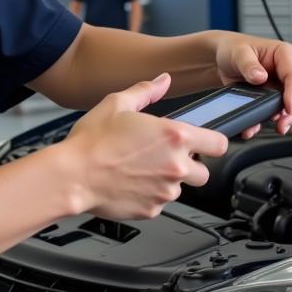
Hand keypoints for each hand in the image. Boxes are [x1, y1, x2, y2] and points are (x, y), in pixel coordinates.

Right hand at [64, 72, 227, 220]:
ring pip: (180, 188)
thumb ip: (145, 90)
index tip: (204, 142)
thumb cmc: (91, 143)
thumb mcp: (117, 104)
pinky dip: (150, 195)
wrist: (71, 176)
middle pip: (204, 172)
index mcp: (174, 136)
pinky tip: (130, 182)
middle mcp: (175, 166)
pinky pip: (160, 203)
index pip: (219, 144)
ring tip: (140, 169)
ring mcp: (165, 192)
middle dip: (189, 165)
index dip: (213, 142)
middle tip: (164, 156)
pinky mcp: (152, 211)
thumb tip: (162, 81)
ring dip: (168, 180)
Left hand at [210, 31, 291, 137]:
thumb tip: (260, 77)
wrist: (222, 59)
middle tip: (283, 124)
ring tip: (278, 128)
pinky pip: (276, 110)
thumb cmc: (233, 49)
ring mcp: (281, 84)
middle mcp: (286, 68)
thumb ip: (248, 64)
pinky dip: (269, 120)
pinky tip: (257, 127)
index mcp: (284, 53)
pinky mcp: (273, 96)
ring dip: (286, 118)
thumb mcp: (238, 53)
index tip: (288, 107)